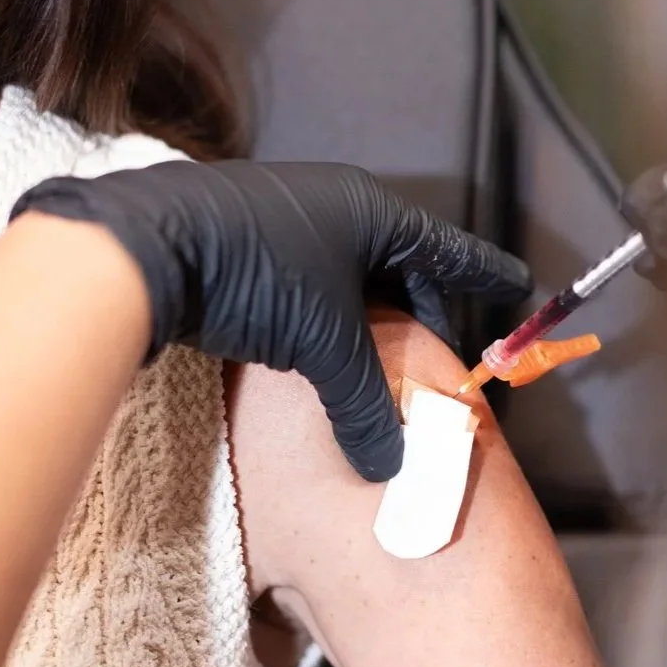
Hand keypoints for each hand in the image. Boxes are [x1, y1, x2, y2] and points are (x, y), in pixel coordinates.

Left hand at [11, 161, 531, 481]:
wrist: (147, 247)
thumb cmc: (256, 276)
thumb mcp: (325, 344)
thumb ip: (366, 404)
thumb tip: (390, 464)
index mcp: (368, 210)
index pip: (445, 248)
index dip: (483, 274)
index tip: (519, 286)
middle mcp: (329, 202)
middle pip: (395, 262)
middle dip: (416, 308)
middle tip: (434, 351)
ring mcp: (279, 216)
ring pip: (342, 273)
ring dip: (362, 317)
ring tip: (374, 362)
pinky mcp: (237, 240)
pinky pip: (301, 279)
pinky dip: (318, 314)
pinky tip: (309, 350)